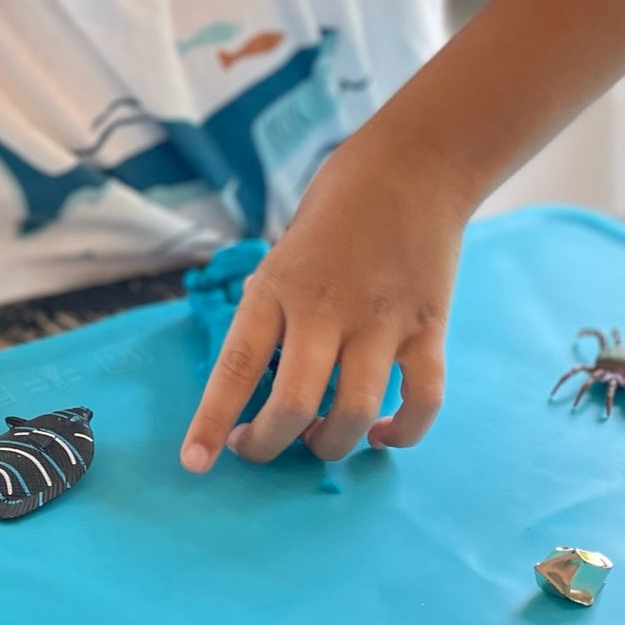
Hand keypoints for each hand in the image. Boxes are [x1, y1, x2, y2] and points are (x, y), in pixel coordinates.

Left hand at [179, 128, 470, 468]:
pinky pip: (422, 400)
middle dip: (269, 445)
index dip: (212, 421)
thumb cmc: (338, 206)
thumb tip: (259, 373)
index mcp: (277, 287)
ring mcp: (381, 321)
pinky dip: (403, 432)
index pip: (236, 367)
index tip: (196, 461)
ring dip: (331, 443)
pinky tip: (383, 433)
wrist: (416, 164)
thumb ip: (273, 308)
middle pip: (293, 405)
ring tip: (320, 437)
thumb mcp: (283, 249)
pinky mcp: (428, 328)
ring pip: (354, 412)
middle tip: (260, 446)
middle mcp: (326, 309)